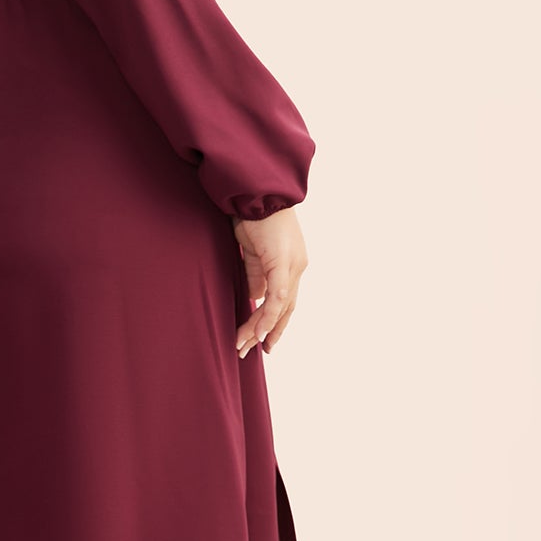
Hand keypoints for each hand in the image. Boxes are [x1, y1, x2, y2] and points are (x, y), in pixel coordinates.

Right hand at [232, 207, 307, 358]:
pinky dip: (266, 317)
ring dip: (260, 329)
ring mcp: (293, 265)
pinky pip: (276, 298)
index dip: (275, 322)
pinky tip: (256, 332)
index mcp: (291, 263)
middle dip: (269, 332)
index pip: (285, 300)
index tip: (263, 340)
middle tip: (254, 350)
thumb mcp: (251, 249)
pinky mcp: (282, 263)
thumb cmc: (250, 214)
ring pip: (280, 308)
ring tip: (243, 345)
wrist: (254, 190)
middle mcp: (297, 266)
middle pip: (286, 309)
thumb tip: (255, 297)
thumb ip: (255, 274)